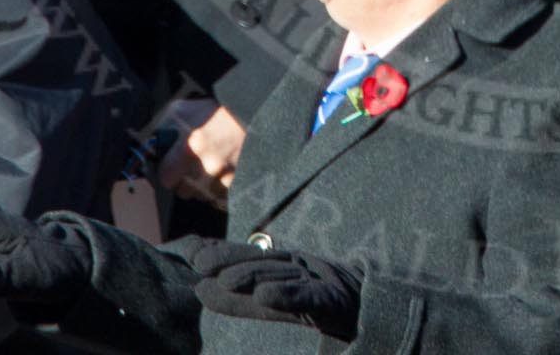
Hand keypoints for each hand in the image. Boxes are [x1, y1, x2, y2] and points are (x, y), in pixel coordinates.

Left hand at [159, 100, 246, 208]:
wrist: (256, 115)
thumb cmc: (220, 112)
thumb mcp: (186, 110)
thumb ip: (165, 127)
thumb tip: (151, 142)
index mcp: (190, 149)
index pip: (166, 179)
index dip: (168, 171)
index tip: (172, 165)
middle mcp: (207, 169)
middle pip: (183, 191)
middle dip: (185, 180)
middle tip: (193, 164)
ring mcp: (226, 180)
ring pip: (202, 195)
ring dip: (203, 185)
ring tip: (212, 164)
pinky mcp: (240, 187)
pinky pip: (221, 198)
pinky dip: (220, 189)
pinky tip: (224, 171)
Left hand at [204, 251, 363, 340]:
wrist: (365, 305)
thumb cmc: (315, 299)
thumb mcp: (273, 301)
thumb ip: (239, 302)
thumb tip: (198, 291)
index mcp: (280, 267)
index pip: (248, 259)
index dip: (222, 254)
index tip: (193, 254)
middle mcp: (296, 268)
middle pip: (261, 263)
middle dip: (230, 261)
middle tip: (201, 263)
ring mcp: (314, 281)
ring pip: (279, 276)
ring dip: (251, 276)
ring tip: (225, 280)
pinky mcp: (330, 299)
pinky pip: (306, 296)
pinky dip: (285, 295)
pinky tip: (265, 296)